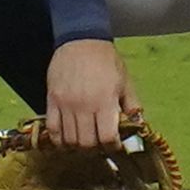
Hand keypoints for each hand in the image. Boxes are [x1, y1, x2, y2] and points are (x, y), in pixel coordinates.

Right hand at [39, 38, 142, 158]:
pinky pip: (53, 129)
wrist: (81, 40)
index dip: (112, 146)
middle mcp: (84, 106)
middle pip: (87, 143)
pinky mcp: (51, 101)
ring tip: (84, 142)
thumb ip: (131, 104)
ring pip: (69, 140)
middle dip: (96, 148)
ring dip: (78, 146)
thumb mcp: (125, 81)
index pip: (107, 137)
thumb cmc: (106, 60)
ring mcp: (65, 104)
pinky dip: (59, 140)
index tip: (114, 144)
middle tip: (99, 143)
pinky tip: (66, 139)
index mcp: (105, 101)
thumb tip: (137, 125)